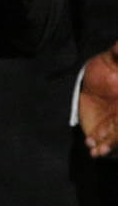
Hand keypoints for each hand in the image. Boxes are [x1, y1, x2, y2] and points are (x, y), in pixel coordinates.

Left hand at [79, 42, 117, 156]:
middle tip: (105, 148)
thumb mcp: (113, 58)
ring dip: (107, 147)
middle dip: (115, 141)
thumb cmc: (108, 67)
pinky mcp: (100, 129)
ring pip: (114, 139)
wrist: (93, 76)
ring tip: (97, 152)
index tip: (113, 132)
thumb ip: (117, 53)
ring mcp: (113, 124)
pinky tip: (91, 147)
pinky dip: (98, 145)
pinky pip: (101, 140)